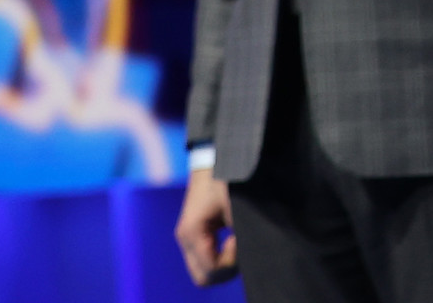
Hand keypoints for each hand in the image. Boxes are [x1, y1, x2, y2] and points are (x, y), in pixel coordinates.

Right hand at [174, 170, 237, 285]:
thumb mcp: (236, 206)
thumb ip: (240, 236)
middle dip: (227, 268)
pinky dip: (221, 256)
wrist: (217, 154)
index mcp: (191, 232)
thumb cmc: (227, 175)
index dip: (232, 260)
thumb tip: (247, 257)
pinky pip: (206, 258)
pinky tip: (234, 239)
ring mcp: (188, 237)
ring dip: (224, 263)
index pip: (211, 270)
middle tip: (241, 245)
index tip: (239, 238)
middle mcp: (185, 238)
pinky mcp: (196, 233)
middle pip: (203, 277)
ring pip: (204, 270)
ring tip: (238, 239)